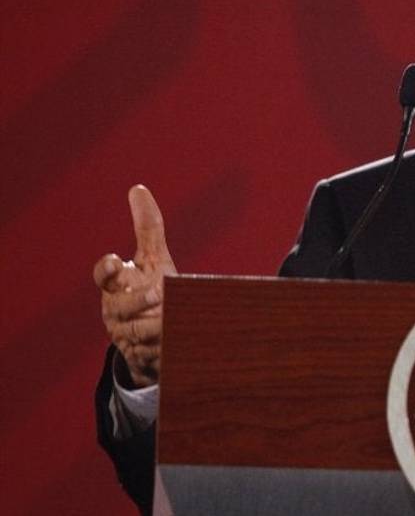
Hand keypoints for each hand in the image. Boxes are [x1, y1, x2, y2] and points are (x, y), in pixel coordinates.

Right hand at [93, 185, 176, 387]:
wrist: (154, 336)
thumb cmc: (152, 289)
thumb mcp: (153, 259)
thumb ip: (147, 228)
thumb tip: (138, 189)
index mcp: (117, 287)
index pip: (104, 276)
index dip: (107, 269)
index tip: (118, 260)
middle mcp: (117, 312)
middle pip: (119, 308)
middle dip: (137, 301)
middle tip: (158, 293)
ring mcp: (129, 337)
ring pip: (137, 336)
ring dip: (155, 328)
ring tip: (172, 322)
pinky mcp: (144, 359)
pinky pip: (153, 357)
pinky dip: (165, 350)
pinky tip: (178, 343)